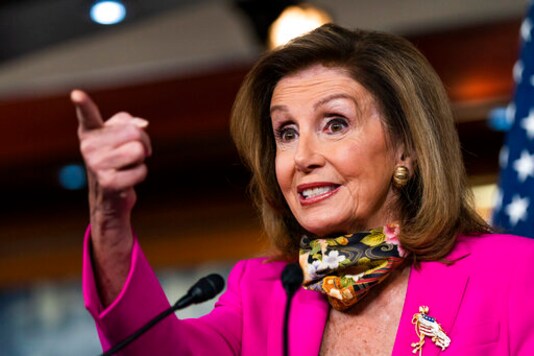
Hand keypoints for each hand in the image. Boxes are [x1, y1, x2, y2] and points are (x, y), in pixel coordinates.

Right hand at [71, 89, 151, 303]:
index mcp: (91, 132)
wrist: (110, 195)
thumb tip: (141, 125)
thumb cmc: (117, 159)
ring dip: (141, 159)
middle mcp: (89, 147)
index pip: (87, 115)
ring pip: (139, 150)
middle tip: (135, 152)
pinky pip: (141, 170)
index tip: (77, 94)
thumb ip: (130, 123)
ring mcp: (96, 165)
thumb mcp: (120, 137)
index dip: (83, 104)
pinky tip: (127, 179)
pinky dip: (140, 174)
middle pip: (135, 132)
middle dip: (143, 142)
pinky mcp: (107, 182)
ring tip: (129, 165)